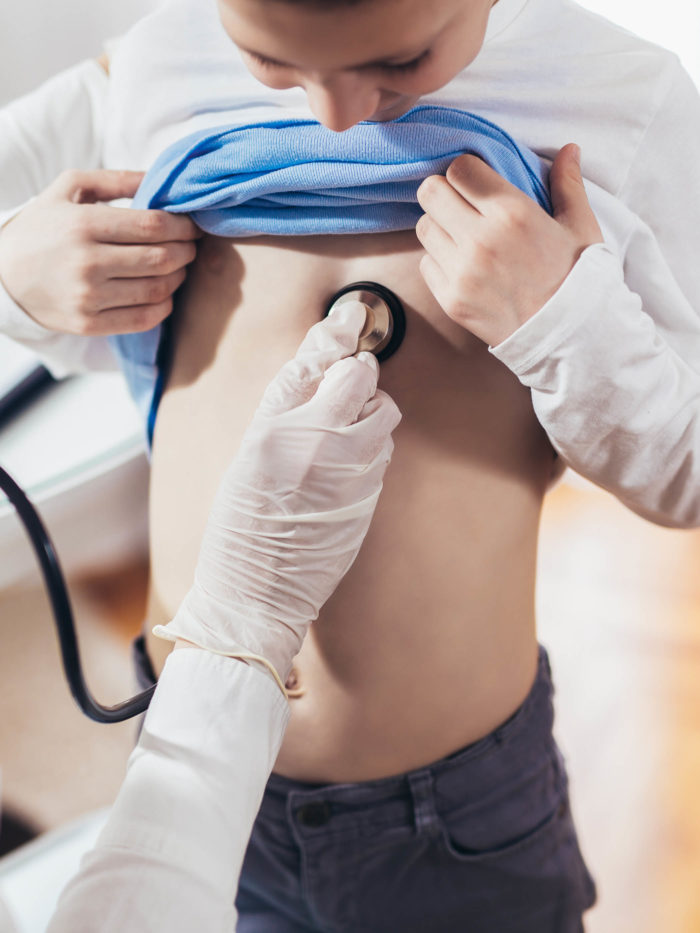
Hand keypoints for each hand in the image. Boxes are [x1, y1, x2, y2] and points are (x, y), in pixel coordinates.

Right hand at [0, 169, 200, 335]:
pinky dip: (164, 305)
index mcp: (83, 224)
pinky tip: (163, 292)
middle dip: (187, 251)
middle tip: (191, 246)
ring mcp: (88, 297)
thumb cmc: (43, 226)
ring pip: (158, 289)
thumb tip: (163, 179)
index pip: (154, 225)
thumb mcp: (69, 188)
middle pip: (161, 258)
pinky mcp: (89, 324)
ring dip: (179, 277)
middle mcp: (87, 263)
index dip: (184, 226)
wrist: (3, 273)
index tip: (193, 225)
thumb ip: (117, 179)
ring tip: (178, 266)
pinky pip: (144, 318)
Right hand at [154, 301, 401, 688]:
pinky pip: (383, 452)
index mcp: (270, 429)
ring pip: (383, 412)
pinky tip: (347, 468)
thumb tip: (318, 384)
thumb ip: (282, 418)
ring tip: (344, 434)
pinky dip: (372, 448)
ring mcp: (347, 471)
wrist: (256, 595)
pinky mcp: (367, 496)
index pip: (310, 361)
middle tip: (346, 388)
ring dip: (370, 412)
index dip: (334, 333)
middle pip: (360, 377)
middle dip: (358, 376)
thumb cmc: (239, 532)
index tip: (352, 314)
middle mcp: (313, 443)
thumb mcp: (244, 462)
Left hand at [415, 143, 602, 345]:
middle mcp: (480, 239)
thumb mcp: (581, 226)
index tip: (477, 183)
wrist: (569, 337)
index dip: (466, 172)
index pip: (459, 168)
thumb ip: (568, 184)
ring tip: (464, 237)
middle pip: (430, 192)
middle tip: (462, 206)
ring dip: (440, 227)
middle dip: (444, 193)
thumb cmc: (578, 278)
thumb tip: (569, 148)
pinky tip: (464, 266)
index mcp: (512, 212)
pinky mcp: (450, 299)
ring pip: (424, 227)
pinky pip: (426, 263)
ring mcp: (461, 271)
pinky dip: (440, 261)